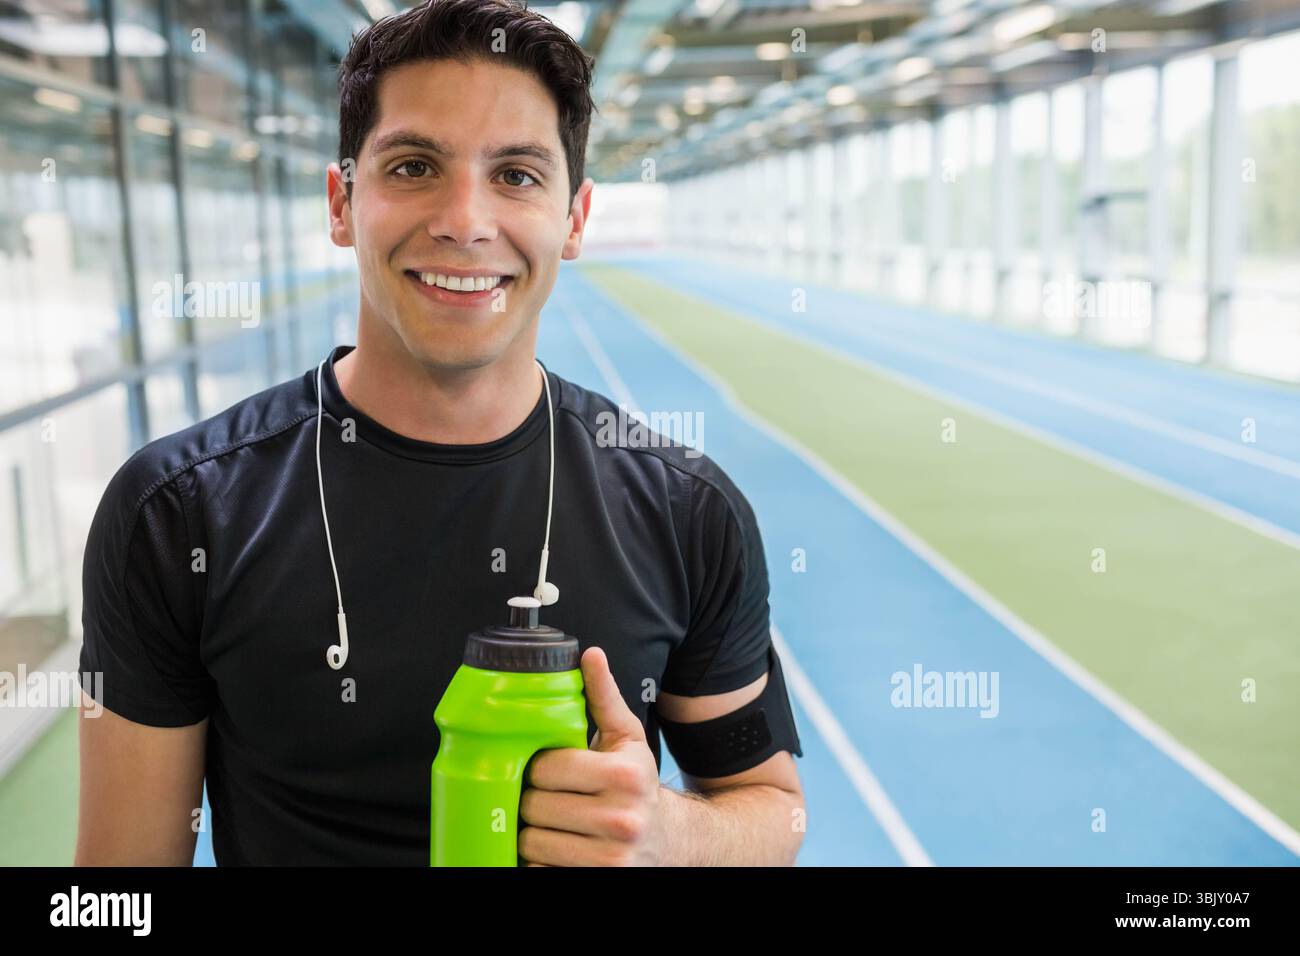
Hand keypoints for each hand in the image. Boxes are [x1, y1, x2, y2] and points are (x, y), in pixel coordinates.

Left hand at [519, 646, 667, 865]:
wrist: (670, 839)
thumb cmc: (639, 784)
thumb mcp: (627, 738)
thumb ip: (604, 698)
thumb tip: (591, 655)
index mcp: (626, 777)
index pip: (546, 769)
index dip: (536, 767)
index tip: (543, 769)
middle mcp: (622, 820)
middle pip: (534, 807)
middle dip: (529, 800)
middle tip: (540, 796)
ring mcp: (610, 859)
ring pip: (532, 843)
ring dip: (530, 832)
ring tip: (545, 822)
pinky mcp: (598, 881)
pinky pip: (540, 871)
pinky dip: (538, 861)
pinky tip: (554, 846)